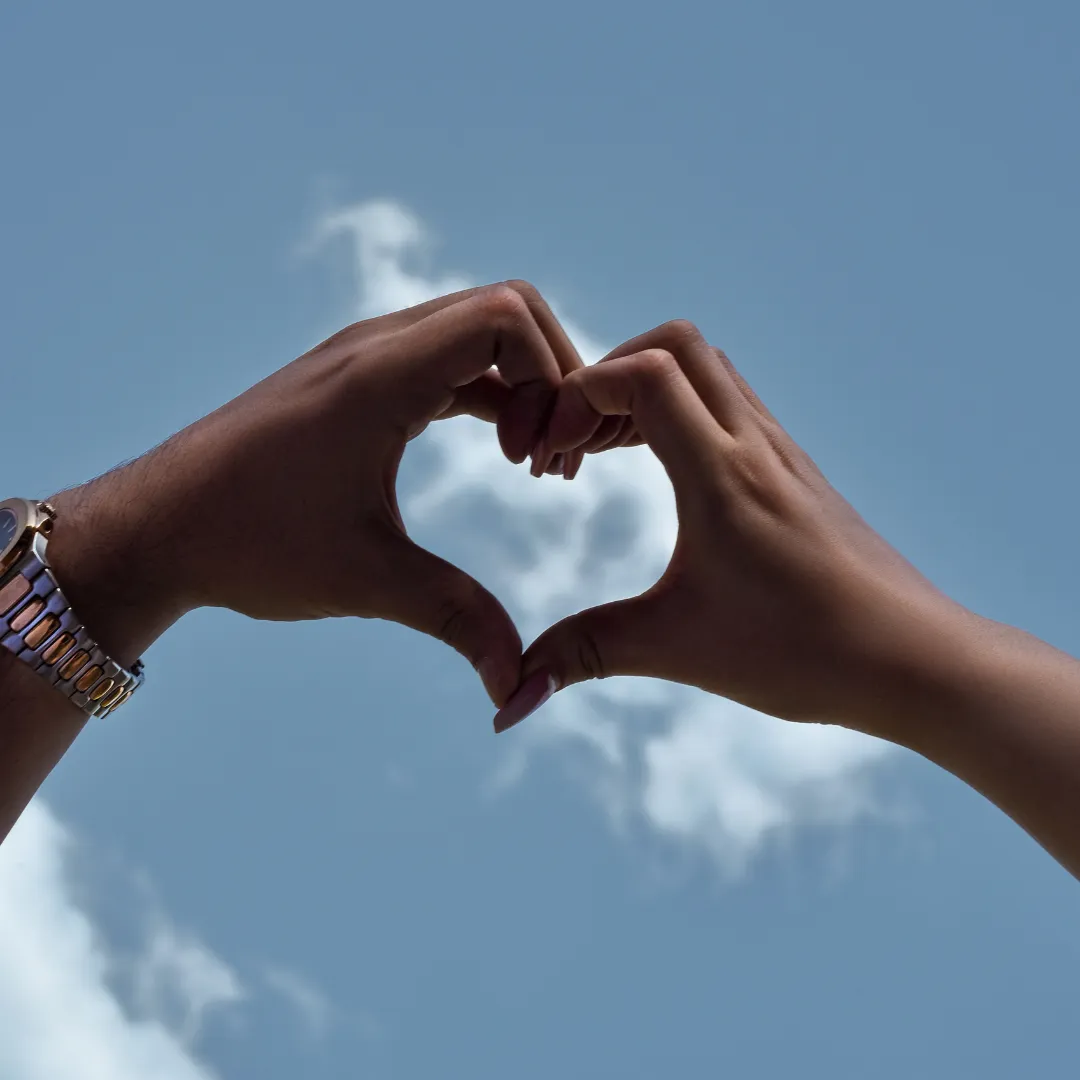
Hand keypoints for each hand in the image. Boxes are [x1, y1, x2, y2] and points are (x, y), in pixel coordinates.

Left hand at [45, 282, 589, 706]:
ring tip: (528, 462)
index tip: (537, 460)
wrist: (156, 528)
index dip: (552, 376)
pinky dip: (490, 392)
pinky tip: (498, 452)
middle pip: (507, 309)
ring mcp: (364, 356)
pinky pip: (448, 360)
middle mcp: (375, 346)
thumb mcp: (367, 581)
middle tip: (548, 460)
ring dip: (522, 384)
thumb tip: (517, 691)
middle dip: (551, 376)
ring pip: (478, 330)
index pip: (506, 314)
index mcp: (380, 376)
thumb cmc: (249, 544)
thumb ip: (458, 621)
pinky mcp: (357, 379)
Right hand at [500, 320, 970, 734]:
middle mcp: (755, 444)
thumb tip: (512, 692)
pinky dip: (683, 414)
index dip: (580, 394)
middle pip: (676, 345)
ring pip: (708, 370)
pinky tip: (663, 473)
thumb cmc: (803, 651)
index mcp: (721, 473)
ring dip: (646, 390)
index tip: (550, 452)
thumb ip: (585, 654)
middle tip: (574, 440)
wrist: (911, 658)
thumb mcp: (676, 648)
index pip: (644, 373)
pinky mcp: (794, 472)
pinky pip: (731, 406)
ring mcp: (781, 452)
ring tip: (604, 454)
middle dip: (607, 374)